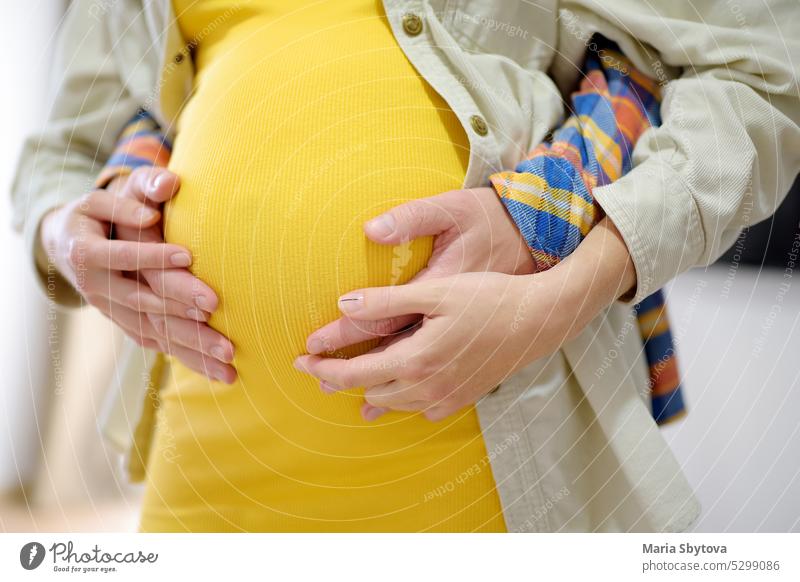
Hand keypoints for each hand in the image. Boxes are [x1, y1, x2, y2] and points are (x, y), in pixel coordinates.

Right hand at [108, 168, 235, 381]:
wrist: (68, 246)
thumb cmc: (96, 215)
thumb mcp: (108, 195)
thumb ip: (139, 189)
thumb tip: (168, 184)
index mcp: (90, 253)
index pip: (125, 256)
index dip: (153, 256)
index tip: (189, 255)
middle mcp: (99, 288)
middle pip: (146, 304)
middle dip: (184, 314)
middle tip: (220, 319)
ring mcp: (114, 311)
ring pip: (155, 332)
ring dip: (193, 349)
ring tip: (229, 361)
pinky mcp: (128, 324)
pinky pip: (158, 343)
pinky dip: (187, 358)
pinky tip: (216, 371)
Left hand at [294, 217, 635, 420]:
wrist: (538, 320)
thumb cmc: (488, 298)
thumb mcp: (435, 292)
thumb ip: (386, 300)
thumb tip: (343, 305)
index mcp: (414, 359)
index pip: (354, 372)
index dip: (324, 368)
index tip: (301, 360)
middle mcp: (427, 387)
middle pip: (369, 391)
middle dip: (339, 381)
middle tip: (317, 371)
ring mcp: (446, 397)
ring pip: (394, 403)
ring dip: (368, 394)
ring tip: (350, 389)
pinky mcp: (463, 398)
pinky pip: (421, 408)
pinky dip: (401, 402)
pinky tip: (398, 396)